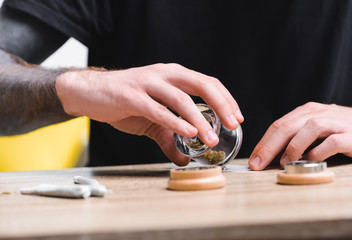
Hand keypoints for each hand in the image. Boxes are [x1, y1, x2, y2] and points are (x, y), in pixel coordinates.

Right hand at [56, 63, 242, 165]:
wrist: (90, 92)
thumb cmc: (124, 101)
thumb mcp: (152, 120)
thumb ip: (170, 137)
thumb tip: (184, 159)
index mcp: (172, 76)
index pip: (207, 82)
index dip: (225, 98)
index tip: (236, 117)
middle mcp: (164, 75)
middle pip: (201, 85)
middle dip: (221, 104)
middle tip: (232, 124)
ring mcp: (147, 84)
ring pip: (181, 99)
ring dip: (199, 120)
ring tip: (210, 138)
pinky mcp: (131, 97)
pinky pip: (158, 110)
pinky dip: (175, 121)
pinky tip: (188, 133)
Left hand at [248, 102, 351, 169]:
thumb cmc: (340, 130)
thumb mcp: (315, 129)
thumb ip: (296, 137)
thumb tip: (272, 155)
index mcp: (306, 112)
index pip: (278, 125)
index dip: (263, 143)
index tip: (253, 159)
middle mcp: (318, 113)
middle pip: (287, 127)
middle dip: (268, 147)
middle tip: (258, 164)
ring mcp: (335, 123)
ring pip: (307, 130)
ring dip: (292, 148)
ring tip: (284, 163)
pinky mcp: (350, 135)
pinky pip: (331, 143)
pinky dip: (318, 153)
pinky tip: (311, 161)